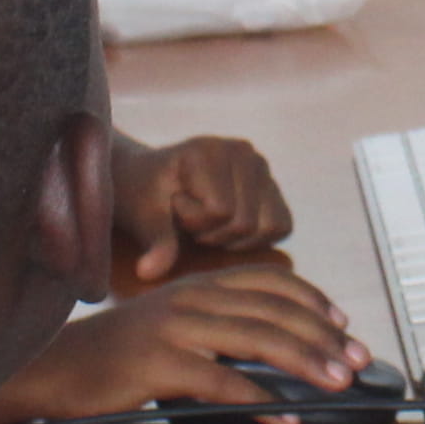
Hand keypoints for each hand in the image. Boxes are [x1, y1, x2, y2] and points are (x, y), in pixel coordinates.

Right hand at [0, 259, 369, 423]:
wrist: (57, 367)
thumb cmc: (117, 353)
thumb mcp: (171, 324)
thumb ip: (216, 326)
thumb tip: (273, 350)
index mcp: (198, 285)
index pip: (270, 282)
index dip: (312, 300)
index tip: (344, 324)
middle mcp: (192, 298)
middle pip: (274, 311)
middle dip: (323, 336)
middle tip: (357, 362)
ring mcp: (176, 329)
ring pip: (257, 340)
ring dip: (306, 363)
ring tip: (337, 384)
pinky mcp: (159, 364)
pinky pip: (222, 383)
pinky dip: (260, 402)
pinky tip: (285, 417)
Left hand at [107, 132, 294, 287]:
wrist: (148, 180)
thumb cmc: (142, 195)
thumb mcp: (143, 218)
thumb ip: (155, 241)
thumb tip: (148, 274)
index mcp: (211, 149)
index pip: (220, 212)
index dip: (192, 222)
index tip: (172, 205)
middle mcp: (244, 151)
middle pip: (245, 223)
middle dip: (212, 233)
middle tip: (187, 218)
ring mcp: (262, 167)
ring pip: (266, 228)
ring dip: (232, 237)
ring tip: (206, 221)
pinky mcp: (272, 187)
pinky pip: (282, 227)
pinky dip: (255, 239)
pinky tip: (225, 227)